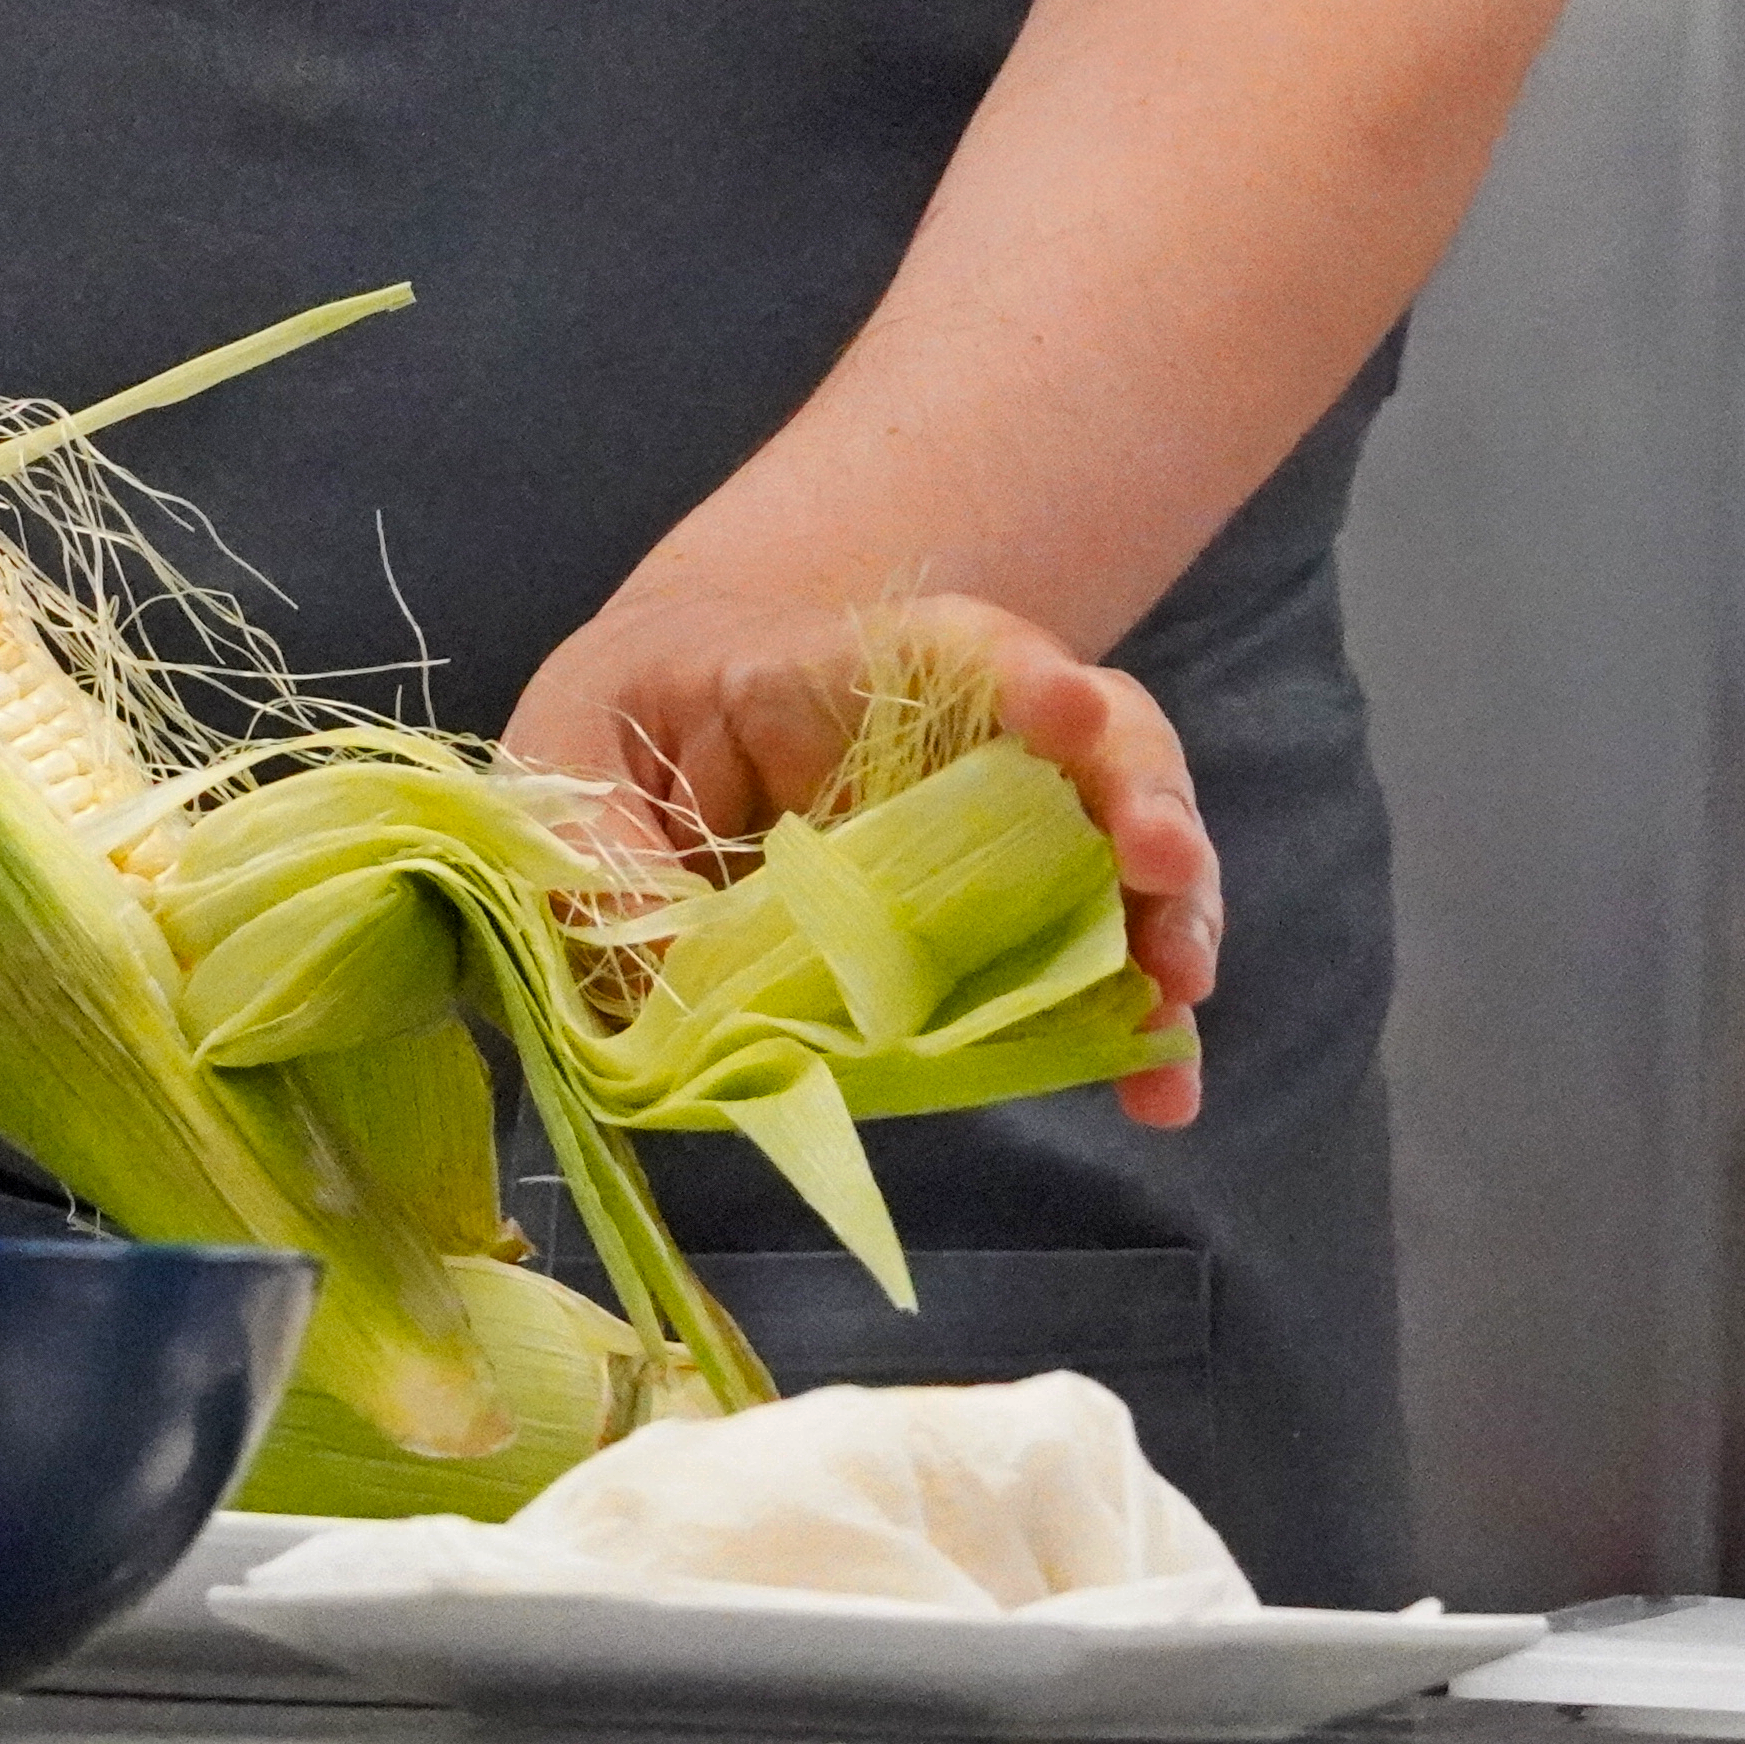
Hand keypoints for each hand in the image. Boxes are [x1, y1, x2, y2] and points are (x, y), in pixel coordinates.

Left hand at [505, 591, 1217, 1127]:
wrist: (656, 749)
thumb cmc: (627, 721)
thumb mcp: (570, 749)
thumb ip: (592, 840)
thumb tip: (667, 971)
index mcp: (850, 670)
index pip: (963, 650)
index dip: (1025, 674)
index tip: (1069, 715)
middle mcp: (960, 743)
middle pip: (1095, 744)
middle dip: (1144, 800)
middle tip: (1160, 868)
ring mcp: (994, 835)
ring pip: (1120, 856)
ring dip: (1164, 924)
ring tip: (1174, 1003)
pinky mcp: (999, 926)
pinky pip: (1086, 967)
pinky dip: (1129, 1028)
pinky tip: (1157, 1094)